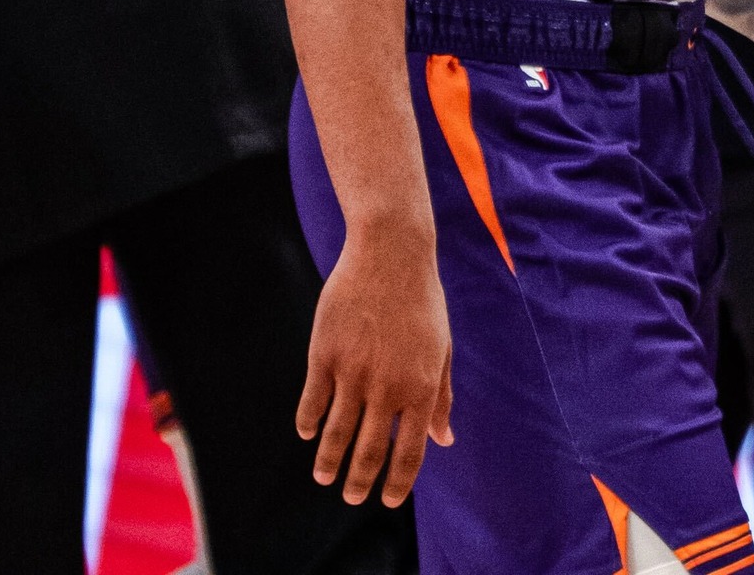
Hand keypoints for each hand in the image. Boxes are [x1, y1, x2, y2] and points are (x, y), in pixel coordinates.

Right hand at [296, 214, 453, 505]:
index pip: (409, 453)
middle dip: (358, 482)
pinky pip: (313, 402)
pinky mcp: (325, 354)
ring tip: (325, 477)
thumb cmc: (422, 300)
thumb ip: (442, 397)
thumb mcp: (443, 348)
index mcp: (422, 387)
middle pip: (368, 452)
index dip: (396, 483)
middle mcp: (388, 387)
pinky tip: (309, 433)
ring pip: (336, 435)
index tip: (387, 500)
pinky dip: (309, 424)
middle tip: (351, 496)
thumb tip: (444, 441)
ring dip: (329, 463)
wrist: (391, 252)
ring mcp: (353, 372)